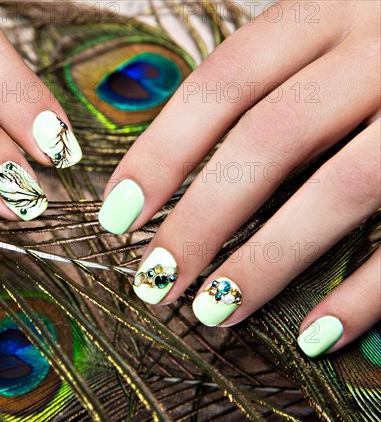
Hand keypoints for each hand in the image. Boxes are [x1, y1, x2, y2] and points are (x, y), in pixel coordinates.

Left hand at [98, 0, 379, 356]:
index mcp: (324, 15)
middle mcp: (374, 50)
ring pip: (338, 188)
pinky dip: (363, 294)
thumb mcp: (324, 38)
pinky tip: (314, 336)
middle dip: (201, 220)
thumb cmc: (376, 49)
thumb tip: (180, 165)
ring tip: (213, 311)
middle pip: (267, 140)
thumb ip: (268, 84)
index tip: (119, 215)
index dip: (161, 154)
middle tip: (155, 279)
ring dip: (266, 261)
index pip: (221, 84)